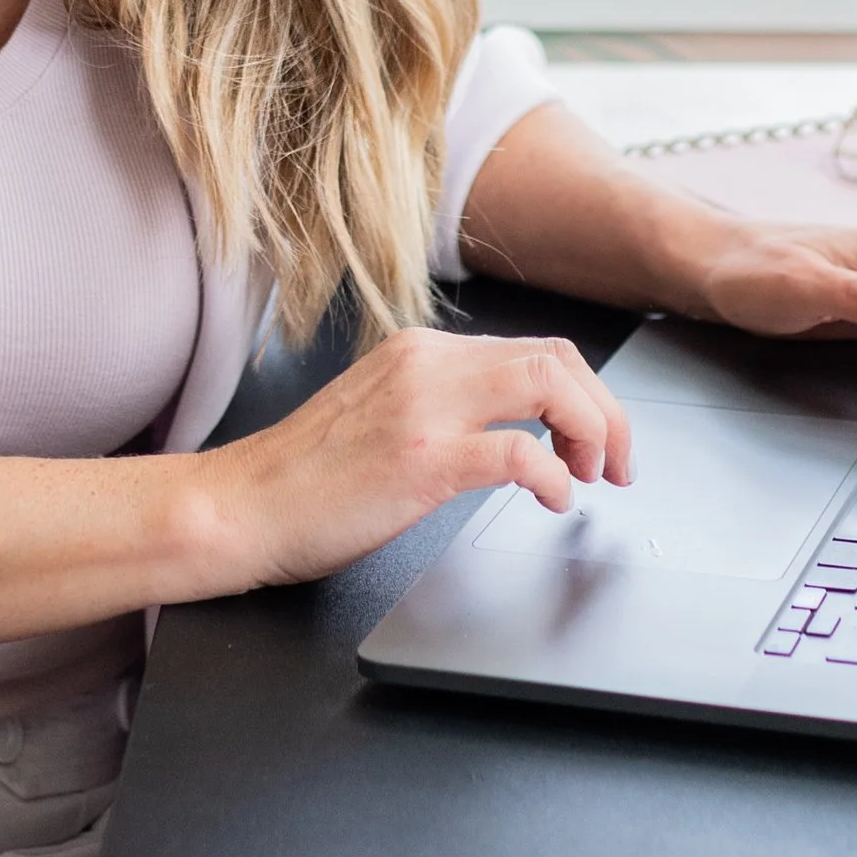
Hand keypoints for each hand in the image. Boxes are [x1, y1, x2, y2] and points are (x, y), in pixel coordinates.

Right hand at [200, 328, 632, 591]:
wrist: (240, 507)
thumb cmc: (306, 478)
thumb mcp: (383, 414)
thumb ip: (443, 404)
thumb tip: (516, 425)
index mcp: (421, 351)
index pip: (536, 349)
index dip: (587, 395)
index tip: (600, 442)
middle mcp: (427, 364)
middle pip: (557, 358)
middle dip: (607, 413)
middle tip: (617, 465)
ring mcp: (424, 407)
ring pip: (548, 385)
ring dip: (592, 433)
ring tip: (591, 478)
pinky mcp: (420, 458)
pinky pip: (518, 451)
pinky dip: (553, 477)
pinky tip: (551, 500)